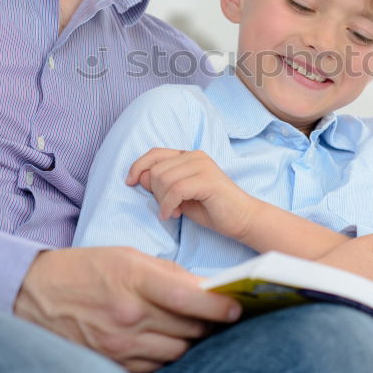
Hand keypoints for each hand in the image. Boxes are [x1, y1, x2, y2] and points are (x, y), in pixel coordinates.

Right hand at [14, 247, 241, 372]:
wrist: (33, 295)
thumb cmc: (84, 269)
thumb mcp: (126, 256)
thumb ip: (166, 272)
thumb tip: (202, 287)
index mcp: (133, 279)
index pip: (188, 298)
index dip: (218, 306)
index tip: (236, 307)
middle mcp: (129, 314)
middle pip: (189, 328)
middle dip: (210, 322)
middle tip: (221, 315)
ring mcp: (120, 342)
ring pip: (177, 349)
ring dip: (190, 339)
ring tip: (194, 326)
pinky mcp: (114, 361)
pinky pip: (156, 363)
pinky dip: (167, 352)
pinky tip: (165, 338)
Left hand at [127, 148, 259, 239]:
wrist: (243, 219)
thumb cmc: (212, 209)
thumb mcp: (180, 196)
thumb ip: (163, 184)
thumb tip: (140, 177)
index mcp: (189, 156)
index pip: (154, 153)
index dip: (138, 166)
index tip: (129, 182)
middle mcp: (195, 156)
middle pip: (156, 170)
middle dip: (155, 193)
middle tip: (167, 209)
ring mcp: (202, 166)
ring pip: (163, 180)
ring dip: (162, 201)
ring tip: (172, 212)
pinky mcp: (207, 180)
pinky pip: (175, 190)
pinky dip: (168, 205)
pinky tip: (173, 215)